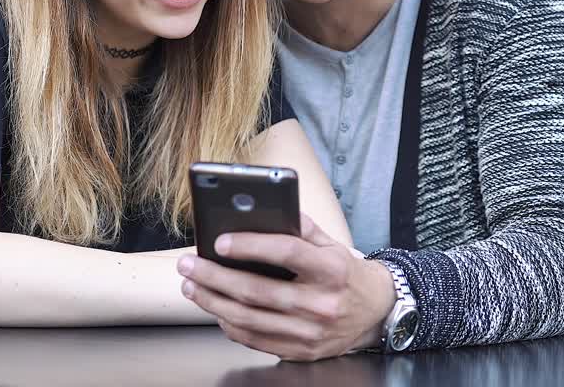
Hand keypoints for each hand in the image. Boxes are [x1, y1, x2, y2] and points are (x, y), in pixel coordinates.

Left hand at [177, 214, 396, 360]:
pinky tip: (214, 308)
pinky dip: (229, 324)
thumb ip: (301, 227)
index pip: (286, 253)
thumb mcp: (332, 244)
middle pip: (257, 291)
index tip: (220, 241)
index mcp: (332, 270)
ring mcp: (310, 332)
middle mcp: (322, 303)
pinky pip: (255, 339)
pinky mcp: (301, 351)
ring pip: (250, 318)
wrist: (375, 313)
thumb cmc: (347, 274)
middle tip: (189, 263)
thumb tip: (263, 211)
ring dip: (212, 301)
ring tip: (192, 284)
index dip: (250, 246)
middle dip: (215, 276)